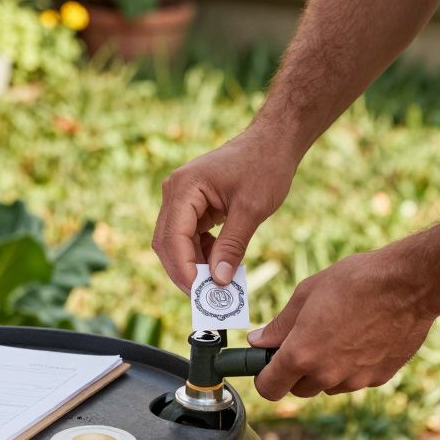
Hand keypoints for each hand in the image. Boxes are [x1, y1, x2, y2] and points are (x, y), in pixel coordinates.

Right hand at [153, 128, 299, 291]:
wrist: (272, 142)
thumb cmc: (264, 166)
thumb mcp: (252, 209)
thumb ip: (232, 245)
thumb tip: (219, 280)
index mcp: (184, 187)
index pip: (173, 237)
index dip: (184, 268)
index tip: (201, 293)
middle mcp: (175, 192)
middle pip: (167, 243)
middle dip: (184, 272)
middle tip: (206, 298)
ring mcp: (181, 198)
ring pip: (175, 243)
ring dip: (193, 265)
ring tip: (216, 284)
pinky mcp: (191, 205)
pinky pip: (188, 236)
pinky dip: (200, 254)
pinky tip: (220, 263)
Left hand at [250, 245, 438, 399]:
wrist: (409, 285)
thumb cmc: (355, 281)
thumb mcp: (306, 294)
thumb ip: (279, 325)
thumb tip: (258, 341)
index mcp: (302, 353)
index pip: (269, 388)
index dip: (264, 378)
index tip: (266, 365)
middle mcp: (326, 374)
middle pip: (298, 389)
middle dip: (295, 371)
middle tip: (304, 340)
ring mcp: (355, 379)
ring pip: (328, 385)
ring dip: (325, 370)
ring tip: (338, 333)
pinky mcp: (379, 378)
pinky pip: (354, 379)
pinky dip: (352, 366)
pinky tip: (362, 337)